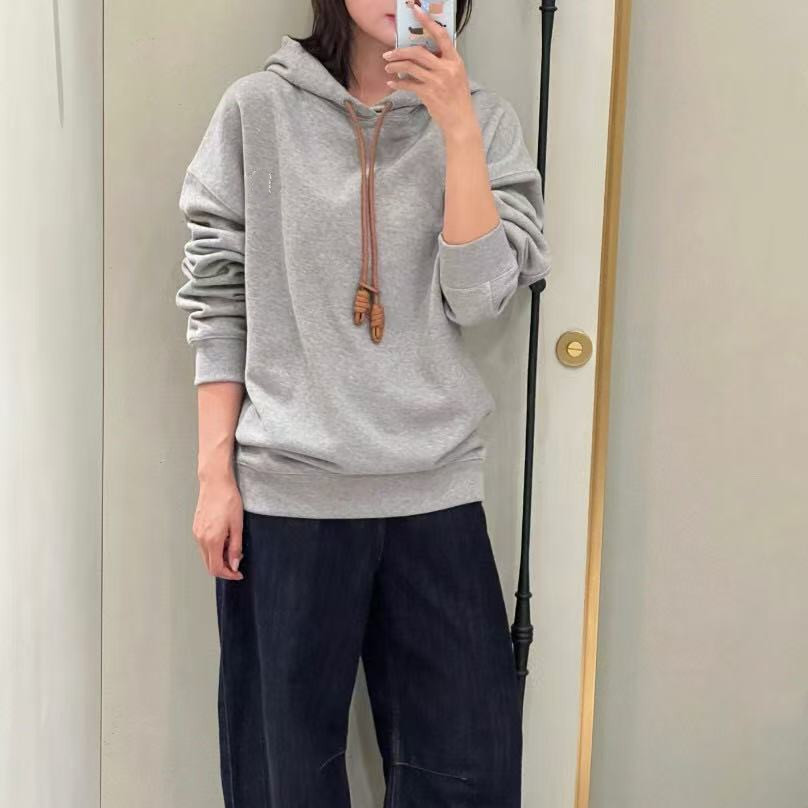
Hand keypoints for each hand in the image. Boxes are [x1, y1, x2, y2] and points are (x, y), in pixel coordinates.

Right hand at [192, 473, 244, 579]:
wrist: (215, 482)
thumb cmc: (228, 499)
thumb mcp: (237, 525)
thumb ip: (235, 547)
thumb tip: (234, 564)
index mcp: (212, 540)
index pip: (216, 568)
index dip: (228, 574)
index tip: (238, 573)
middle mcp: (201, 538)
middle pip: (209, 565)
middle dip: (224, 568)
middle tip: (237, 561)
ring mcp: (197, 533)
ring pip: (206, 555)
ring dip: (219, 558)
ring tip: (233, 547)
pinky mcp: (196, 527)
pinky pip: (204, 545)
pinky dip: (214, 549)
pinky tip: (225, 539)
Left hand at [382, 0, 477, 140]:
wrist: (460, 121)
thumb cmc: (457, 99)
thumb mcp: (456, 77)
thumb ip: (443, 64)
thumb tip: (423, 56)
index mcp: (455, 61)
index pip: (441, 36)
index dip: (428, 21)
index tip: (416, 11)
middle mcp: (446, 69)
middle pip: (418, 52)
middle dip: (400, 51)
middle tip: (389, 54)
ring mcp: (437, 81)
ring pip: (410, 67)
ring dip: (395, 66)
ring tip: (388, 68)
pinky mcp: (428, 94)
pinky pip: (408, 84)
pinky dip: (398, 83)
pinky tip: (391, 83)